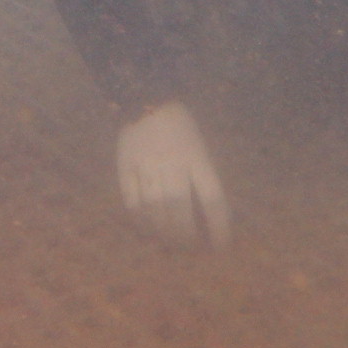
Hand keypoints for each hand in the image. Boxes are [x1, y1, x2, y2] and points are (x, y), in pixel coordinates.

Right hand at [116, 100, 230, 249]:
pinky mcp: (125, 167)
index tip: (221, 247)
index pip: (213, 199)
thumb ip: (203, 177)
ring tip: (169, 243)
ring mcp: (147, 165)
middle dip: (186, 235)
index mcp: (197, 157)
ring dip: (163, 232)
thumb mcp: (200, 147)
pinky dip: (140, 221)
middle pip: (180, 209)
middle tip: (189, 248)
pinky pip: (132, 202)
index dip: (219, 227)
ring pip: (156, 209)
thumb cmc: (180, 128)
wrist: (146, 99)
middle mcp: (173, 163)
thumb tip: (210, 216)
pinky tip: (147, 229)